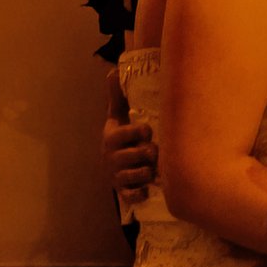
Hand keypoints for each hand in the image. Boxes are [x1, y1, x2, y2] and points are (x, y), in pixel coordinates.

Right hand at [101, 73, 157, 219]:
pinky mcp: (122, 192)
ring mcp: (116, 176)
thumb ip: (118, 96)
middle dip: (148, 152)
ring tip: (153, 167)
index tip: (148, 130)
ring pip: (138, 174)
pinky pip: (132, 196)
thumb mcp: (117, 117)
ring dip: (148, 171)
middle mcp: (112, 157)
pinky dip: (140, 193)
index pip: (127, 133)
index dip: (140, 131)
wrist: (111, 167)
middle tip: (155, 151)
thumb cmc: (120, 138)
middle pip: (137, 154)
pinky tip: (147, 188)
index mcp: (111, 137)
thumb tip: (114, 70)